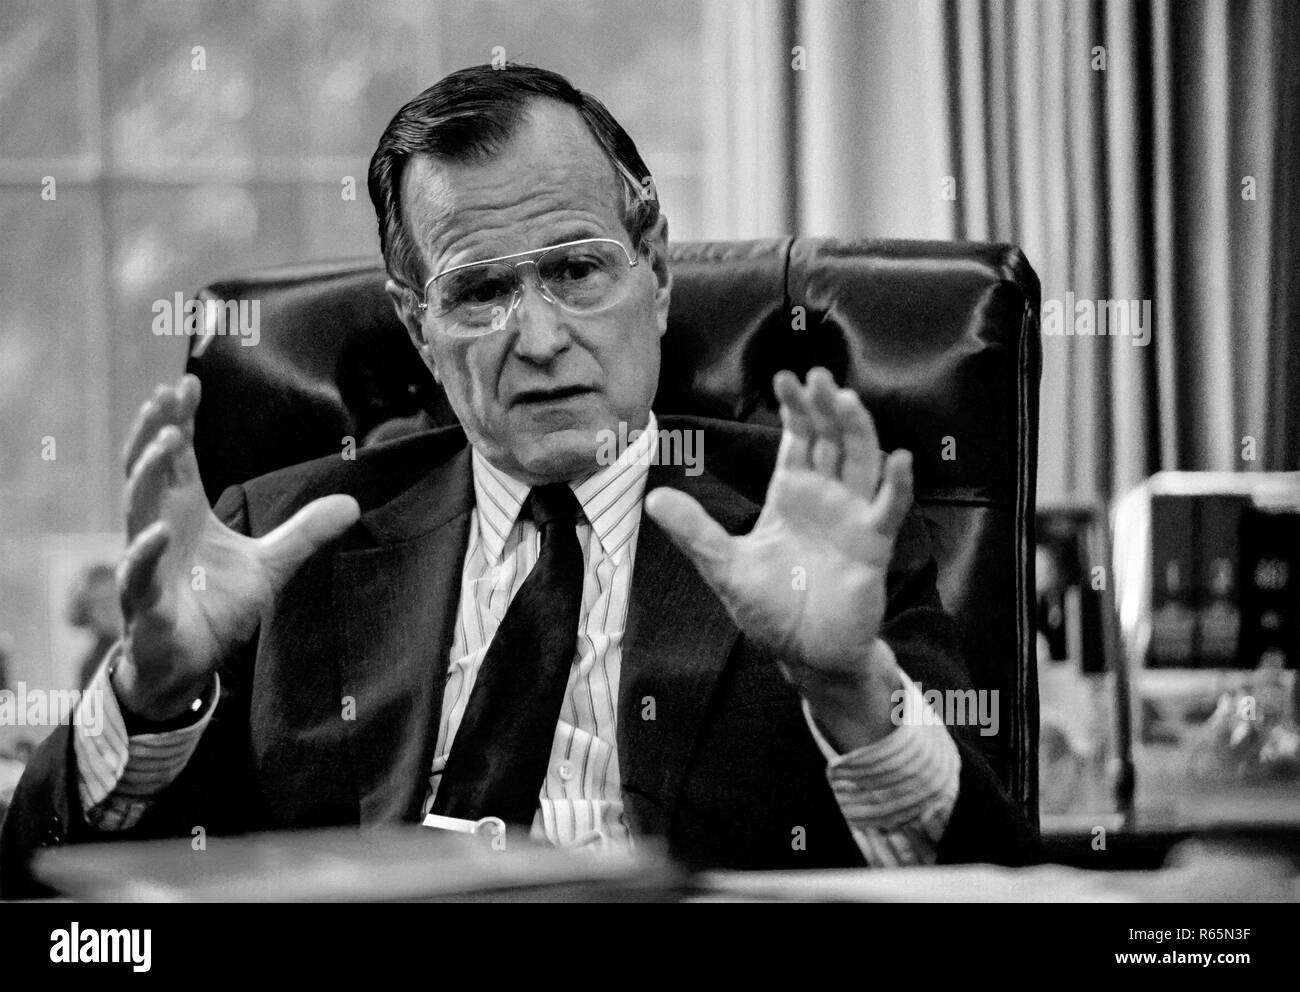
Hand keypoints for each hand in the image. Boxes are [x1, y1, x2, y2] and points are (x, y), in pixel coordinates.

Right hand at [115, 375, 358, 719]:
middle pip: (149, 471)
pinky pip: (136, 574)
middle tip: (167, 396)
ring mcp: (145, 563)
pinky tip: (154, 534)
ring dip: (147, 475)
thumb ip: (305, 531)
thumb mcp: (271, 564)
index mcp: (185, 513)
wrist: (189, 663)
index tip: (188, 382)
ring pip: (136, 511)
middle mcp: (158, 528)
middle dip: (157, 432)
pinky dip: (142, 553)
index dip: (180, 420)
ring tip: (168, 442)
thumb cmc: (217, 607)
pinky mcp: (143, 603)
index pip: (178, 458)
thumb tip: (353, 502)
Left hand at [645, 368, 912, 744]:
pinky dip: (897, 485)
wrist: (806, 654)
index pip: (798, 440)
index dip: (795, 410)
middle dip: (824, 408)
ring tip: (847, 400)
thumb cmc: (771, 609)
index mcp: (791, 496)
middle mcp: (826, 498)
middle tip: (816, 376)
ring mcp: (852, 518)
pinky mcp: (873, 546)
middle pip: (830, 440)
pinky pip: (889, 509)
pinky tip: (899, 460)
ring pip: (862, 463)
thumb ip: (696, 530)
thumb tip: (654, 497)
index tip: (785, 379)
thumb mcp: (725, 566)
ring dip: (858, 431)